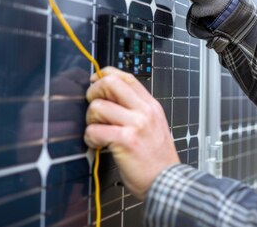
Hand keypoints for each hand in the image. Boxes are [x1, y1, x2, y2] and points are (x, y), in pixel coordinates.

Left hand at [84, 67, 179, 199]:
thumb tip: (110, 98)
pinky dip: (90, 138)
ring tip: (97, 132)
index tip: (96, 81)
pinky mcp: (125, 140)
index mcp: (151, 106)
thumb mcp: (154, 126)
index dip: (106, 75)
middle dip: (94, 92)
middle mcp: (144, 111)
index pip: (126, 77)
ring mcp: (136, 124)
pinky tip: (97, 145)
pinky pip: (94, 130)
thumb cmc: (157, 159)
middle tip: (94, 108)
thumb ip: (136, 111)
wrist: (166, 181)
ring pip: (98, 106)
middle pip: (111, 83)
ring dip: (90, 120)